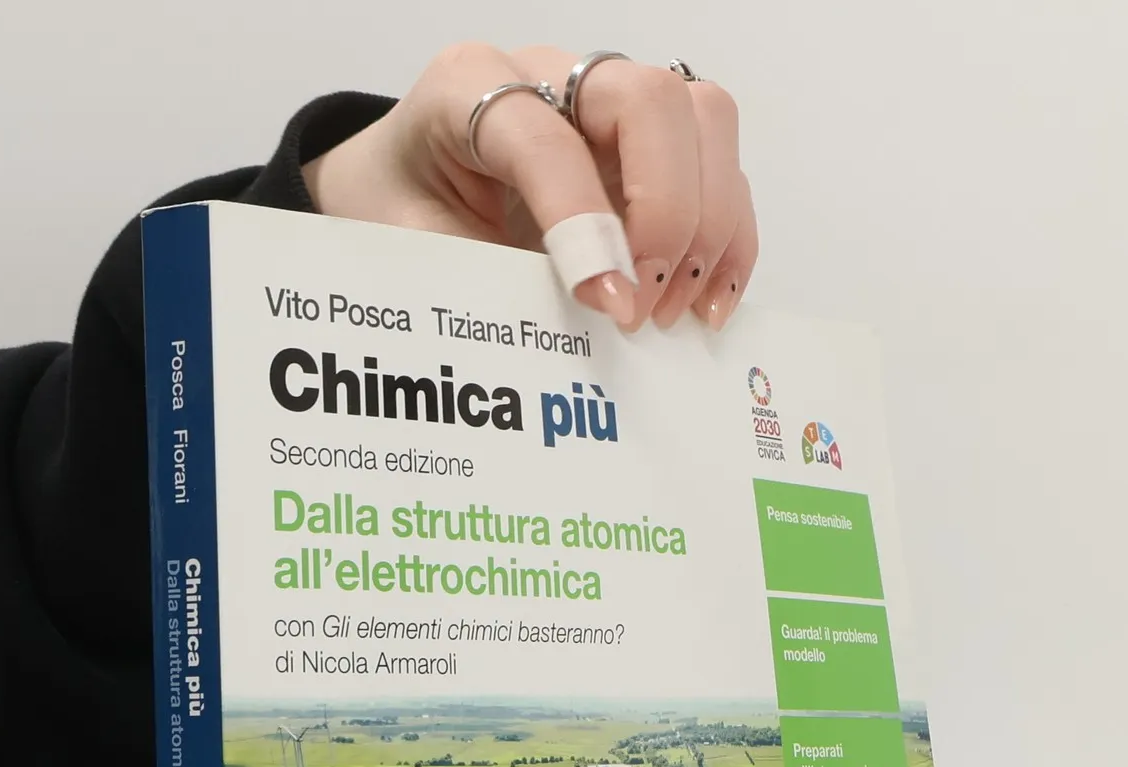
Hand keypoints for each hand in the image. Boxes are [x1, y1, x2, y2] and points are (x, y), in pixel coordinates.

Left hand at [302, 44, 756, 332]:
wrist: (399, 190)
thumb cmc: (402, 213)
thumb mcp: (415, 254)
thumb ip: (485, 281)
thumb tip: (581, 331)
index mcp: (468, 86)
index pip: (545, 135)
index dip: (583, 222)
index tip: (606, 306)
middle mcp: (552, 76)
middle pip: (653, 101)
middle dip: (666, 214)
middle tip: (642, 308)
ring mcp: (608, 104)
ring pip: (704, 119)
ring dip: (709, 223)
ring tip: (674, 311)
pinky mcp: (650, 148)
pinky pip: (721, 170)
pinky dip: (729, 239)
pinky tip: (705, 305)